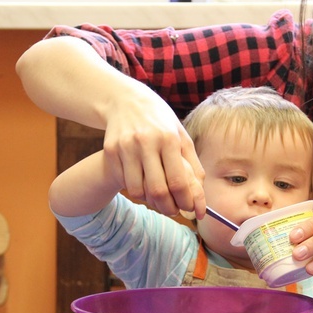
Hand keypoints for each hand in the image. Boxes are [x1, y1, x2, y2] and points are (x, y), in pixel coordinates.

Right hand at [102, 90, 205, 218]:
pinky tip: (142, 184)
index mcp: (169, 139)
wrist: (126, 100)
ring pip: (137, 190)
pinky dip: (135, 189)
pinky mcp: (111, 150)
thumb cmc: (160, 121)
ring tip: (158, 199)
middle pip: (157, 190)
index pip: (178, 181)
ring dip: (149, 202)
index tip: (190, 209)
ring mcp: (126, 147)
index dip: (185, 201)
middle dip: (168, 208)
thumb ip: (193, 164)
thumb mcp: (181, 136)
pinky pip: (123, 182)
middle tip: (173, 211)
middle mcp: (146, 142)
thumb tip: (201, 195)